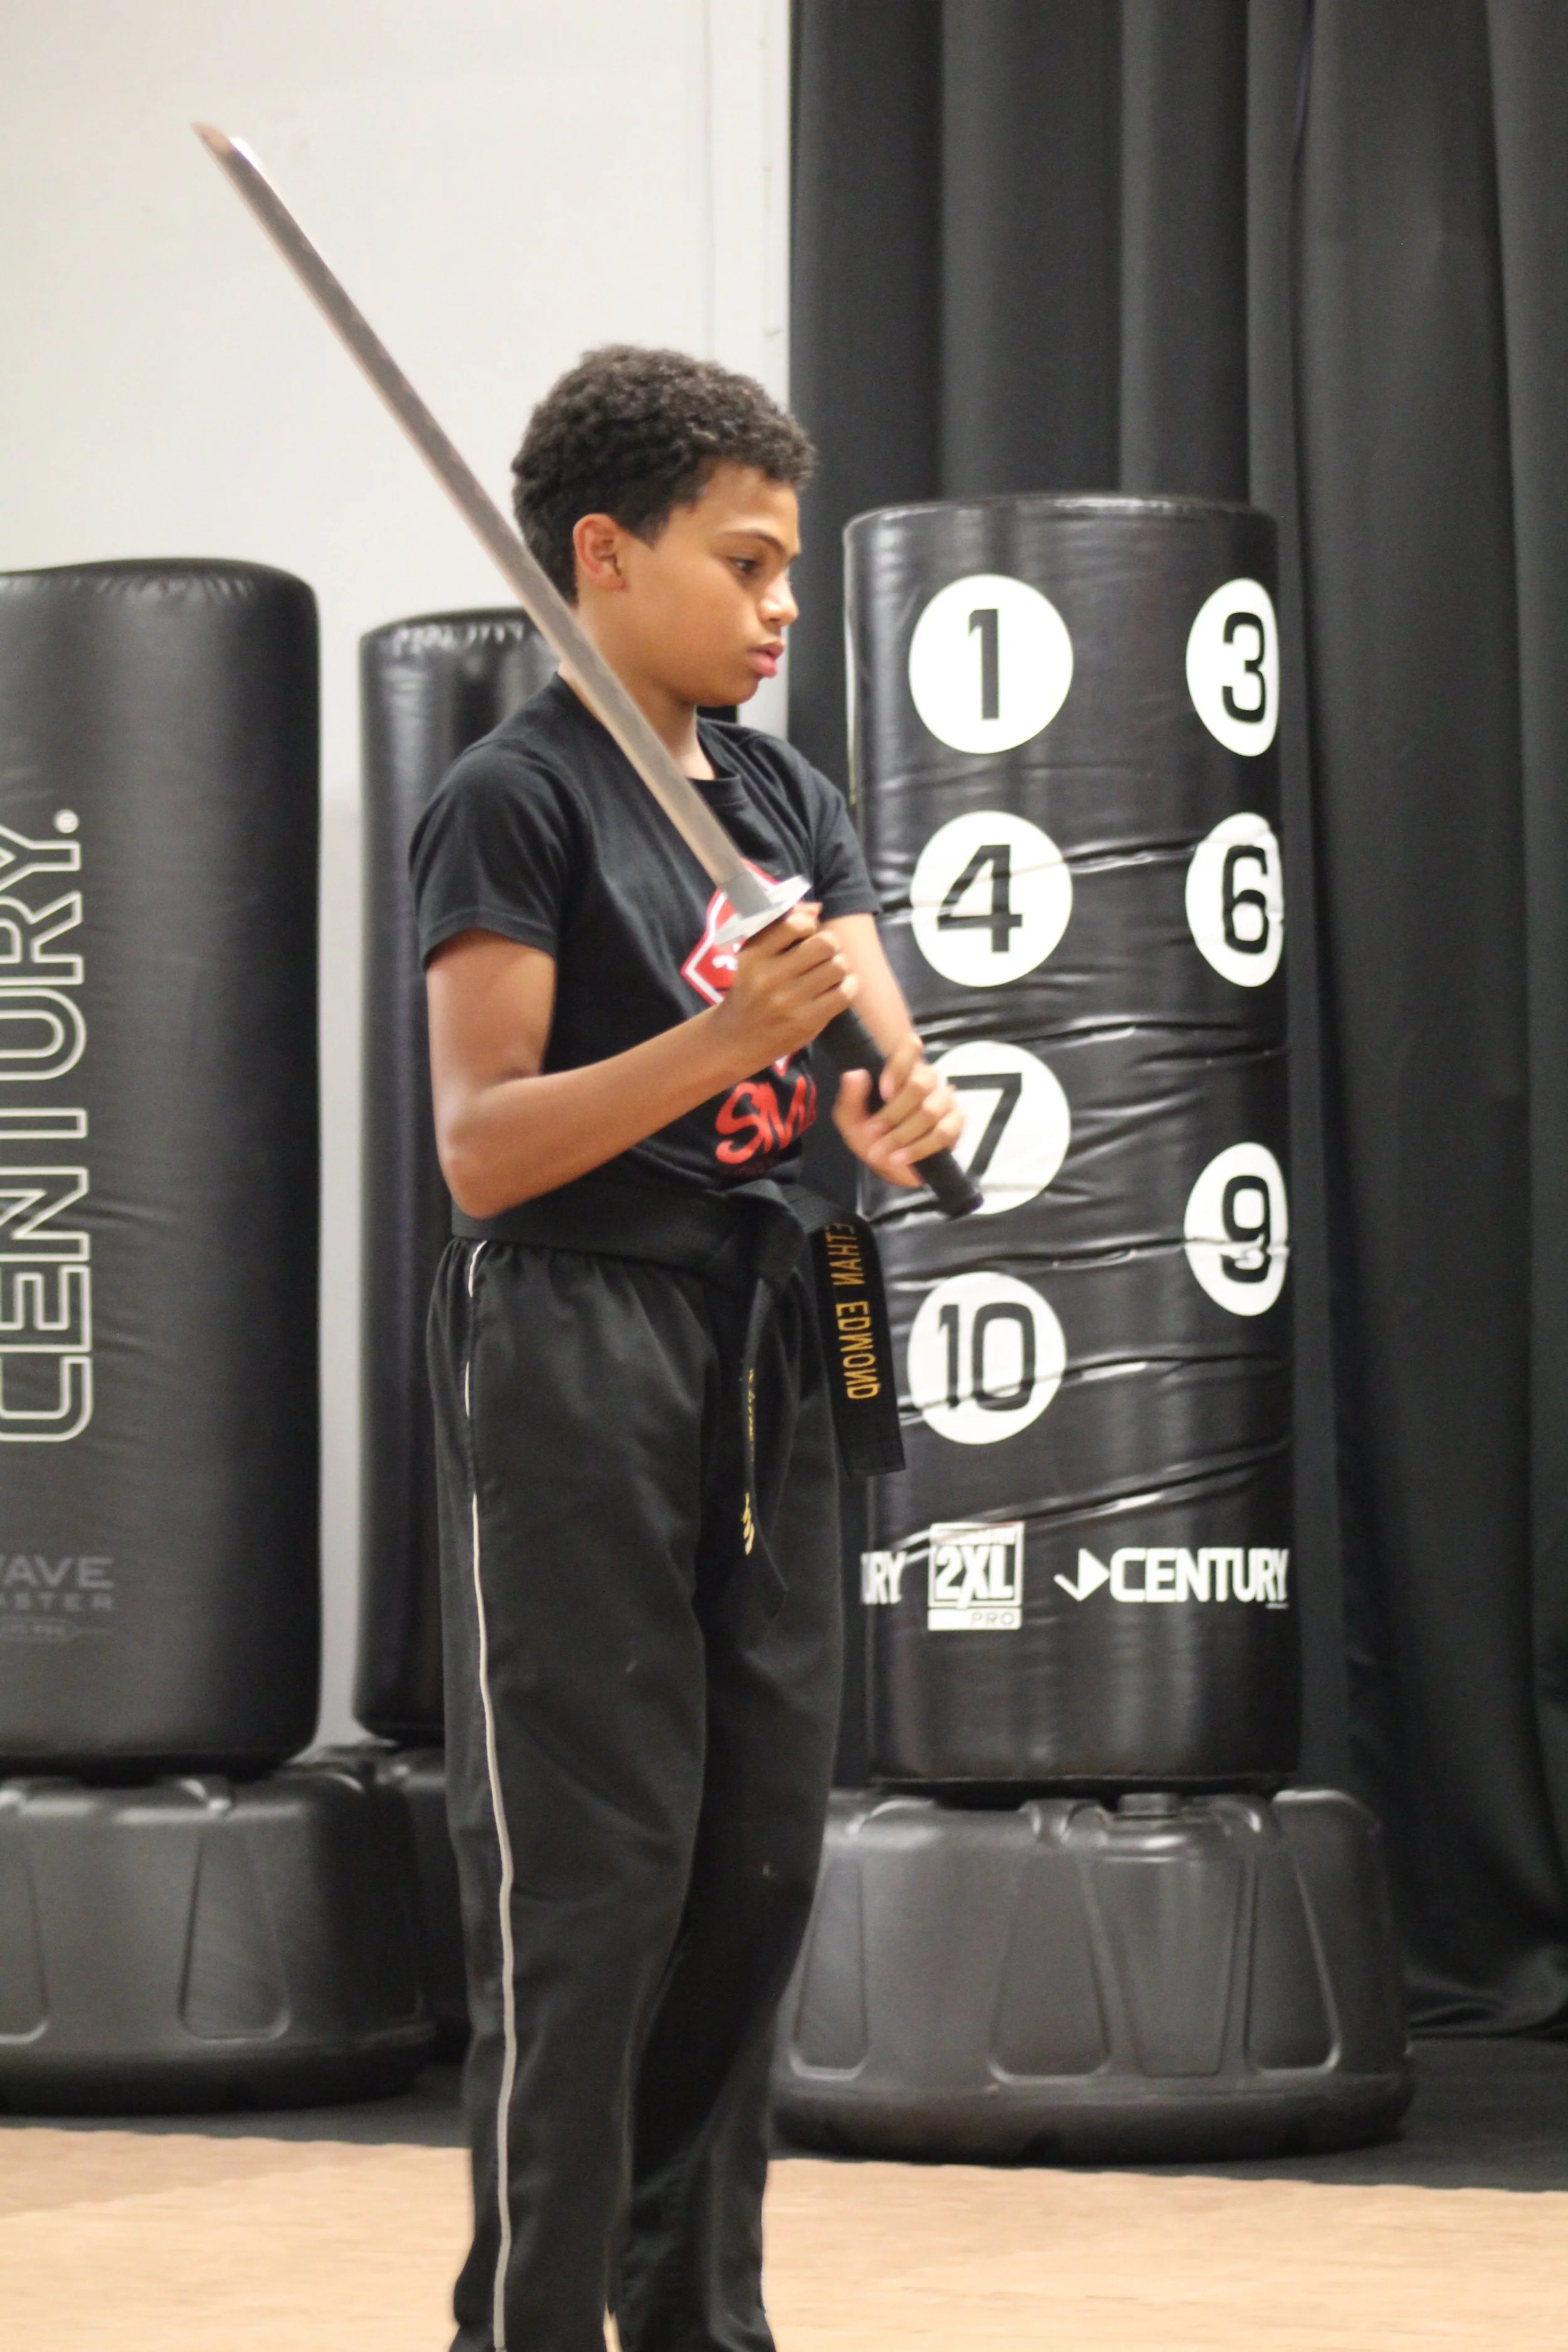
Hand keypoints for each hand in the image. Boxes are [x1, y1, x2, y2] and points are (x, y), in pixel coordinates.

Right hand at [712, 904, 856, 1072]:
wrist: (736, 1039)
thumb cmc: (750, 990)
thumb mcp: (753, 955)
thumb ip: (779, 926)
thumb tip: (816, 908)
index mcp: (753, 956)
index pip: (795, 924)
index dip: (810, 925)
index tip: (808, 935)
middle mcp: (769, 978)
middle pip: (824, 944)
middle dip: (830, 945)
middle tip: (825, 954)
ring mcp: (789, 1002)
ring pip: (838, 967)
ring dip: (840, 966)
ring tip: (830, 972)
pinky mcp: (806, 1022)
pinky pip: (844, 994)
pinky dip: (848, 986)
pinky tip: (839, 987)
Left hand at [833, 1034, 963, 1187]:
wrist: (887, 1163)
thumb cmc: (871, 1133)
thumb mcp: (850, 1118)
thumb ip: (850, 1097)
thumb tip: (855, 1074)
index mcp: (903, 1070)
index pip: (911, 1047)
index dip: (899, 1066)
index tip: (882, 1092)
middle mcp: (928, 1080)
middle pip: (919, 1084)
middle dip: (892, 1114)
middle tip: (871, 1133)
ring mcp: (945, 1100)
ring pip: (930, 1110)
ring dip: (903, 1134)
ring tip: (884, 1151)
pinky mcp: (956, 1123)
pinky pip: (945, 1132)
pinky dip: (920, 1147)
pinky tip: (902, 1157)